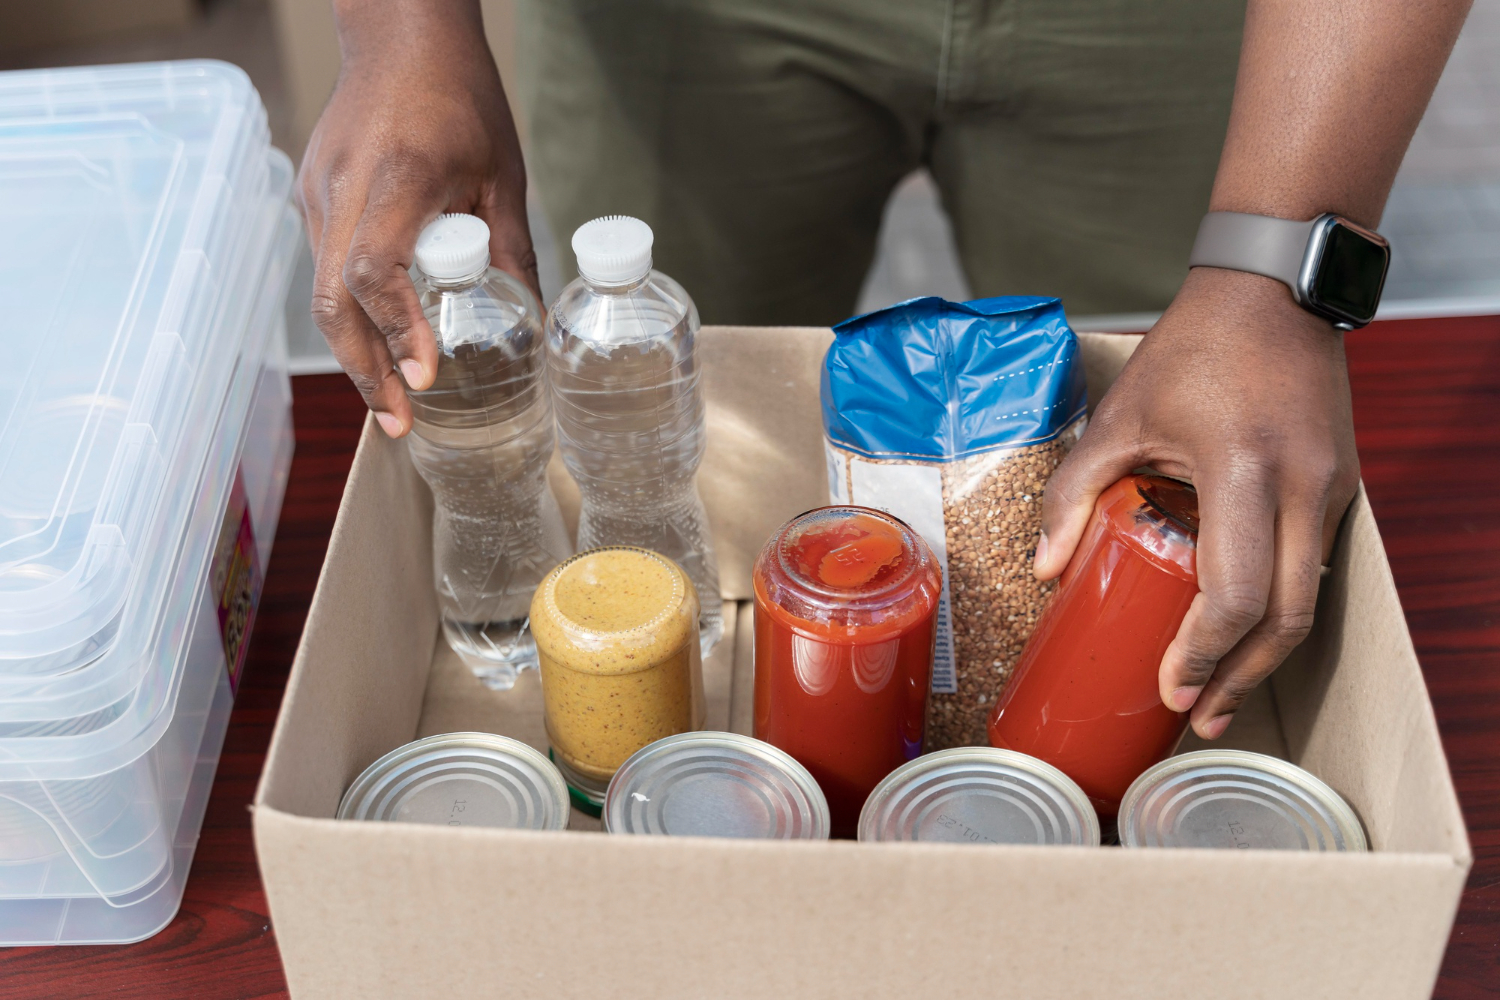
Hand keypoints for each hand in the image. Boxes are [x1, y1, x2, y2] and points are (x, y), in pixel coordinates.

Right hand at [296, 0, 538, 437]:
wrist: (399, 35)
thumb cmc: (458, 96)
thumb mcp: (503, 174)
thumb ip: (514, 250)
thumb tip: (536, 322)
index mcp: (399, 176)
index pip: (376, 267)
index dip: (397, 328)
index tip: (425, 374)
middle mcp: (346, 188)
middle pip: (333, 300)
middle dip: (365, 370)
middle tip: (399, 422)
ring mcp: (319, 193)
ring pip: (322, 291)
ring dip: (355, 352)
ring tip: (391, 403)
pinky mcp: (312, 196)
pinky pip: (325, 268)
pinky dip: (350, 316)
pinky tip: (378, 347)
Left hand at [1036, 266, 1359, 738]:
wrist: (1272, 290)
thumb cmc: (1192, 349)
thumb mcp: (1119, 418)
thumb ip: (1073, 494)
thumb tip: (1043, 571)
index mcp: (1243, 471)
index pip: (1235, 594)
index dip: (1205, 653)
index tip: (1172, 689)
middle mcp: (1302, 488)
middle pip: (1287, 619)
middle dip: (1242, 678)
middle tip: (1201, 716)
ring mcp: (1331, 489)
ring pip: (1309, 600)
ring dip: (1266, 654)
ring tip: (1222, 693)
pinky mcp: (1340, 486)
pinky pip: (1311, 566)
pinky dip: (1280, 610)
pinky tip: (1245, 633)